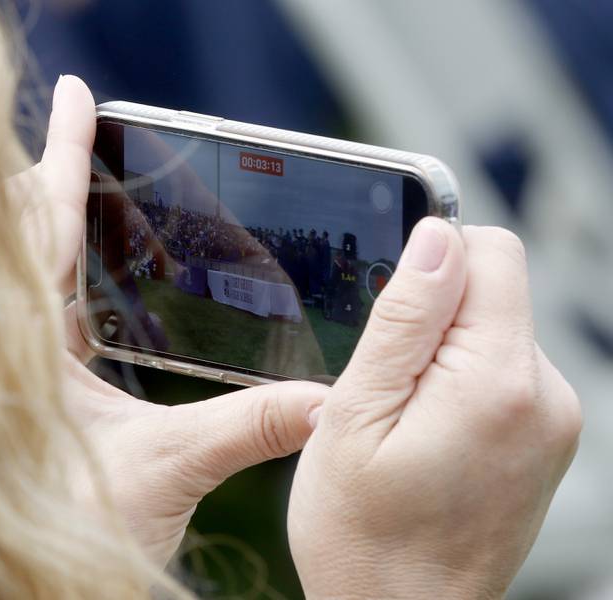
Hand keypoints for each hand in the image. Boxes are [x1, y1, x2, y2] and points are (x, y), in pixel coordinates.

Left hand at [14, 75, 327, 564]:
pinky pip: (43, 306)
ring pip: (29, 268)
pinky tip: (104, 277)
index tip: (83, 97)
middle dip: (55, 182)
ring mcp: (18, 364)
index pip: (41, 223)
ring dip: (61, 226)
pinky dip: (70, 274)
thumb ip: (248, 425)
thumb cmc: (75, 530)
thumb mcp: (169, 468)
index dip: (63, 151)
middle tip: (96, 145)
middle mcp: (9, 345)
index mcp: (23, 345)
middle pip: (24, 232)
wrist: (26, 583)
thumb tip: (327, 399)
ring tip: (105, 195)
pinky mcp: (31, 386)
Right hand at [288, 219, 580, 598]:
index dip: (430, 262)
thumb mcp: (356, 415)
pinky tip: (428, 436)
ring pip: (492, 331)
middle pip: (492, 291)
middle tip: (387, 388)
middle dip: (431, 319)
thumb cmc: (363, 534)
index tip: (390, 313)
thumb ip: (403, 319)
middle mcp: (547, 396)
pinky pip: (500, 373)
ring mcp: (555, 422)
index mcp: (498, 381)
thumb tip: (437, 236)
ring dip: (443, 355)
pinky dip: (460, 385)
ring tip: (404, 420)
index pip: (490, 251)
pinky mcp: (546, 438)